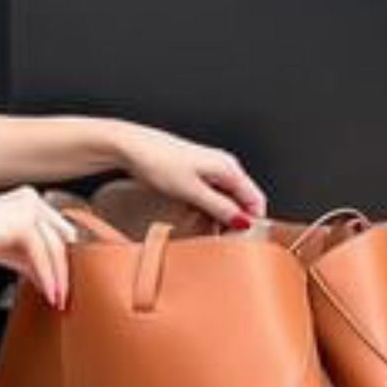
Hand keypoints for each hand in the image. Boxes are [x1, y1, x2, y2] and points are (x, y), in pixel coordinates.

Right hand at [0, 186, 80, 307]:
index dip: (63, 259)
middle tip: (64, 294)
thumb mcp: (6, 250)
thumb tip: (48, 279)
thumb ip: (28, 260)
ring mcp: (29, 208)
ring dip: (59, 277)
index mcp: (29, 201)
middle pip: (62, 239)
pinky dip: (47, 277)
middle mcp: (33, 200)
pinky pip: (42, 255)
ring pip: (56, 248)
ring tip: (58, 298)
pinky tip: (48, 292)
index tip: (62, 282)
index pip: (58, 232)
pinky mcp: (23, 223)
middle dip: (65, 269)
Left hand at [116, 126, 267, 226]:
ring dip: (220, 215)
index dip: (253, 222)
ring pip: (226, 197)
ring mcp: (209, 167)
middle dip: (235, 220)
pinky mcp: (195, 171)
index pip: (256, 199)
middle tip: (222, 239)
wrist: (130, 146)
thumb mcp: (191, 191)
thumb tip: (243, 221)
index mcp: (228, 168)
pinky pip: (211, 193)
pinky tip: (195, 216)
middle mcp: (223, 165)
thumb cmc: (158, 162)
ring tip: (206, 230)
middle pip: (242, 199)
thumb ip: (220, 207)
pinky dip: (207, 207)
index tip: (240, 240)